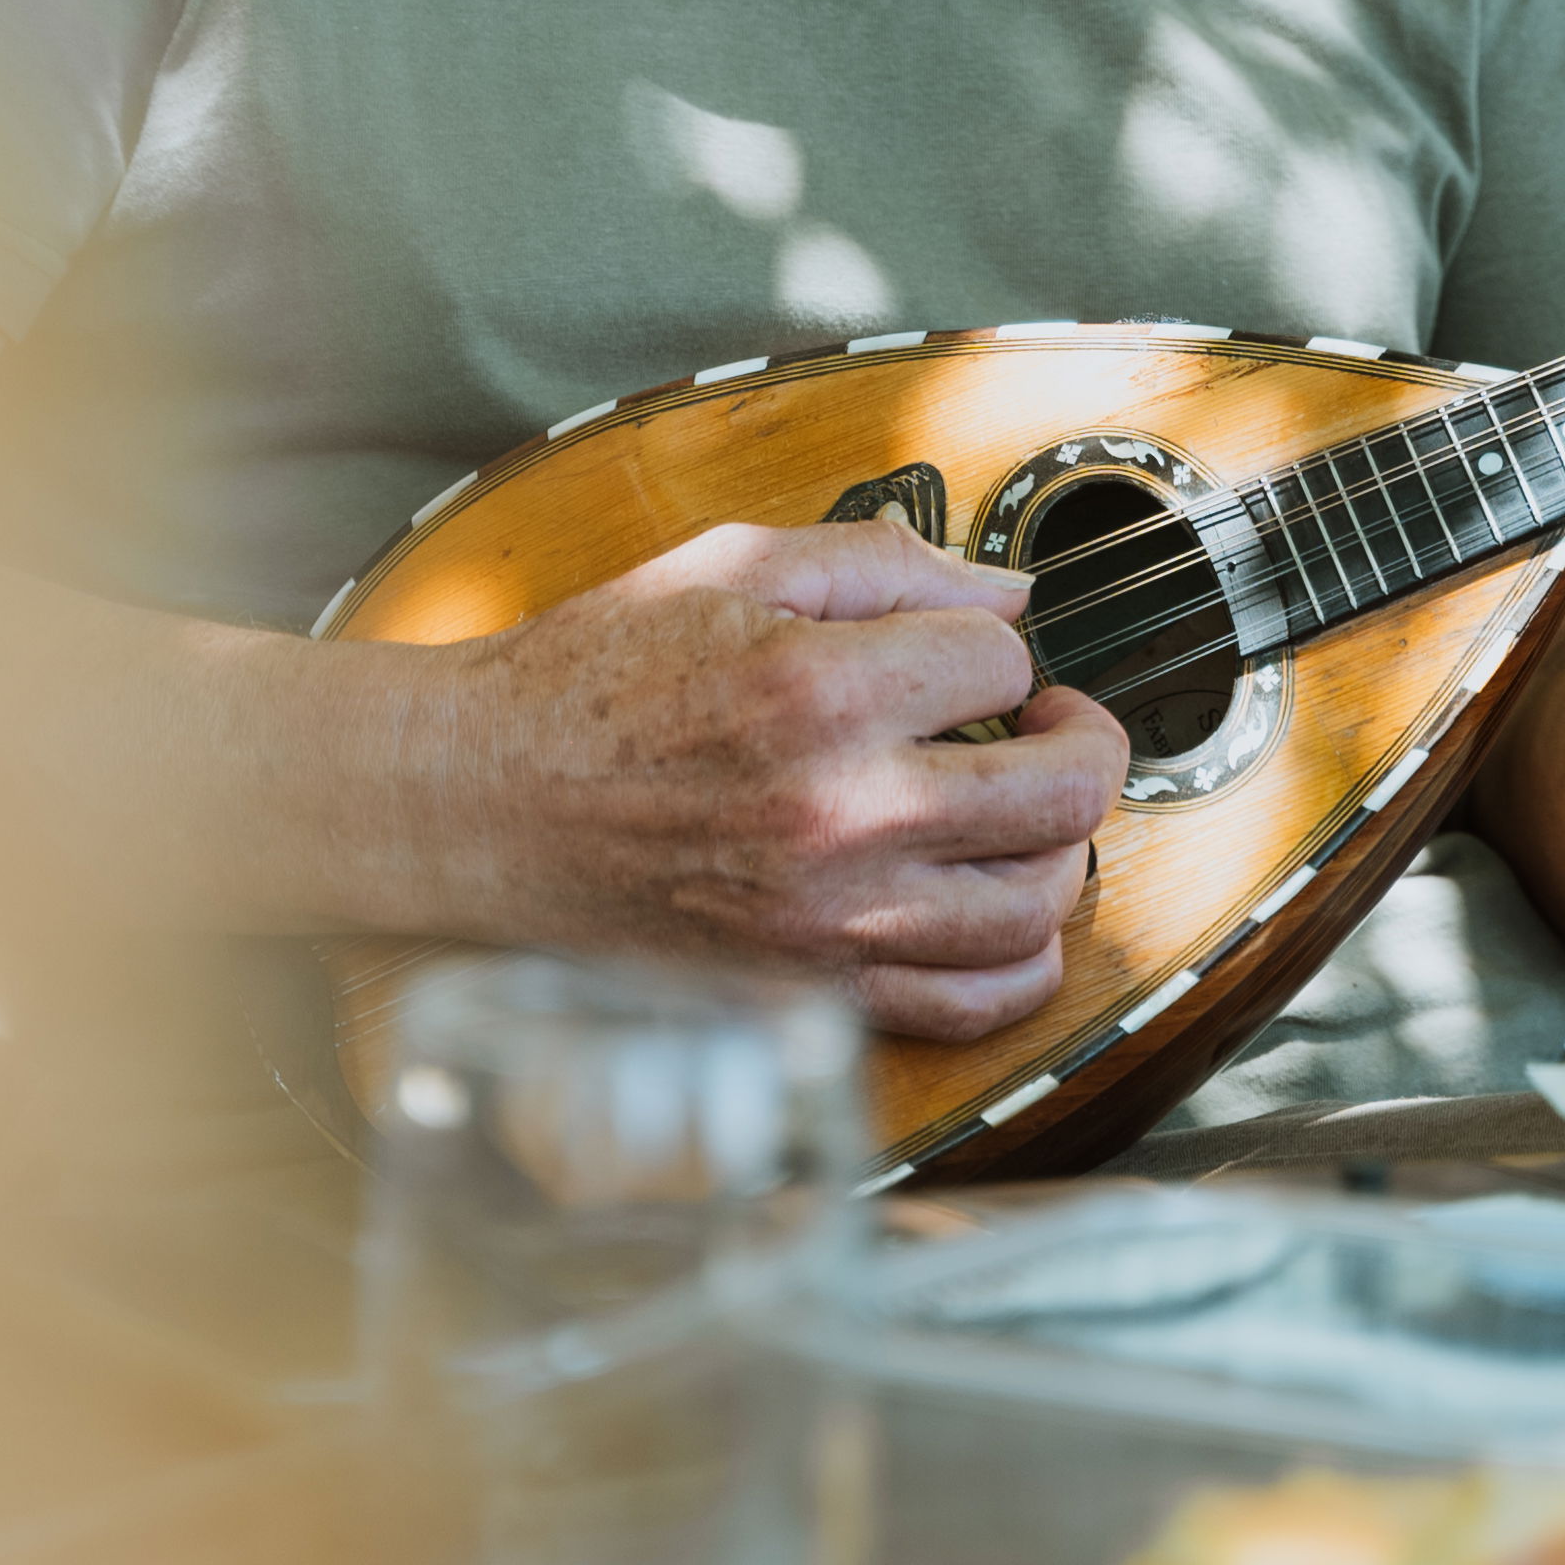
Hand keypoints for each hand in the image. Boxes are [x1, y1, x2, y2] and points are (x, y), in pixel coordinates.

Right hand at [382, 518, 1127, 1041]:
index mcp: (818, 692)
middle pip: (1062, 789)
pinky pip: (976, 1001)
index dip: (997, 644)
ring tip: (1023, 808)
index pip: (1001, 658)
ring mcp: (834, 920)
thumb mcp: (726, 570)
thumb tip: (1009, 589)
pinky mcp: (817, 991)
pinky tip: (1001, 902)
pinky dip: (1020, 957)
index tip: (962, 654)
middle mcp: (841, 816)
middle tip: (1055, 723)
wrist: (482, 806)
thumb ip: (879, 563)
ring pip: (1039, 900)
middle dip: (1081, 739)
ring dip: (1060, 845)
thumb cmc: (589, 685)